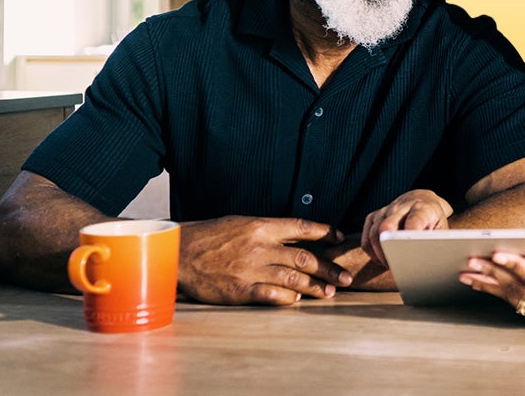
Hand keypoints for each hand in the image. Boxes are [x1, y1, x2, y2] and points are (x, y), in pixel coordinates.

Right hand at [177, 216, 350, 304]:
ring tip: (329, 293)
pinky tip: (298, 300)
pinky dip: (289, 298)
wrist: (179, 254)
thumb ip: (268, 229)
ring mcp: (252, 269)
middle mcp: (260, 247)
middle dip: (329, 268)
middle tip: (346, 278)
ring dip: (315, 287)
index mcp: (261, 226)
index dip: (325, 232)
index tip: (339, 237)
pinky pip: (273, 295)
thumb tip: (295, 234)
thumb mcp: (241, 223)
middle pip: (305, 257)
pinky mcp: (241, 290)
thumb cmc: (210, 237)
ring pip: (294, 277)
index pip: (302, 227)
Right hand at [360, 189, 452, 265]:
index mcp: (422, 208)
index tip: (409, 248)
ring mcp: (385, 210)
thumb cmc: (433, 219)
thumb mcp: (442, 227)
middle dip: (388, 248)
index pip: (414, 220)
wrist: (421, 200)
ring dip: (380, 253)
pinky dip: (371, 250)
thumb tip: (428, 258)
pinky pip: (366, 236)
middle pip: (387, 226)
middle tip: (395, 264)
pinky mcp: (374, 216)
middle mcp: (401, 206)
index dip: (410, 234)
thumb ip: (437, 240)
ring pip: (374, 232)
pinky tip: (381, 258)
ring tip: (390, 264)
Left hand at [458, 240, 524, 323]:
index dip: (516, 266)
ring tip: (465, 273)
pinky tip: (479, 282)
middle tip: (470, 260)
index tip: (498, 254)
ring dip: (486, 284)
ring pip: (510, 297)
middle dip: (492, 273)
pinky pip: (512, 301)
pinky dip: (494, 291)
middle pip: (516, 288)